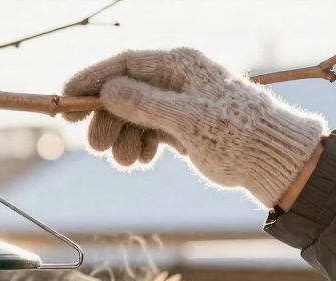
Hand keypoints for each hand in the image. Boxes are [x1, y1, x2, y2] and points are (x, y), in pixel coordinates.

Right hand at [62, 48, 326, 206]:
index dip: (91, 80)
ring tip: (127, 161)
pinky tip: (142, 160)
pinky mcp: (181, 127)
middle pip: (123, 93)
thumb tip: (108, 90)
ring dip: (121, 138)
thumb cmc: (235, 133)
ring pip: (132, 116)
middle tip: (96, 146)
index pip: (123, 65)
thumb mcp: (185, 118)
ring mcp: (177, 103)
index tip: (66, 100)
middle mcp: (175, 79)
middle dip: (105, 119)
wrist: (270, 159)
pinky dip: (137, 146)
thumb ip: (144, 103)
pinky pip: (145, 131)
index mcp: (179, 64)